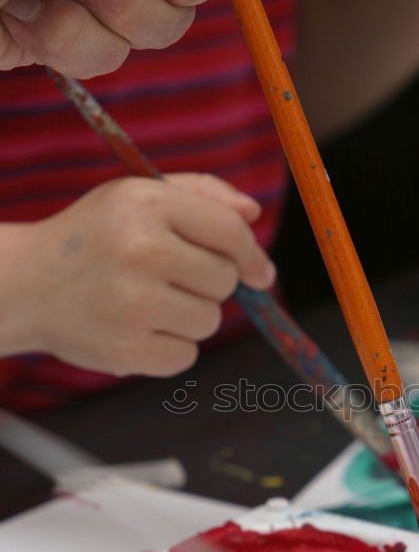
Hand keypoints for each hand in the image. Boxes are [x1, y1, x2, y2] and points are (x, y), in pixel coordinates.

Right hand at [0, 173, 275, 376]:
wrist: (26, 284)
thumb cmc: (96, 237)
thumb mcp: (138, 197)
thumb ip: (201, 195)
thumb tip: (253, 213)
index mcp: (147, 203)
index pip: (229, 232)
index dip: (251, 255)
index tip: (258, 273)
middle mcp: (141, 250)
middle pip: (224, 281)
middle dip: (208, 283)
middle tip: (167, 278)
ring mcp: (133, 303)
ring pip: (209, 321)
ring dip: (190, 317)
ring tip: (147, 302)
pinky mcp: (126, 349)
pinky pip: (186, 356)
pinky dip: (170, 348)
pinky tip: (138, 329)